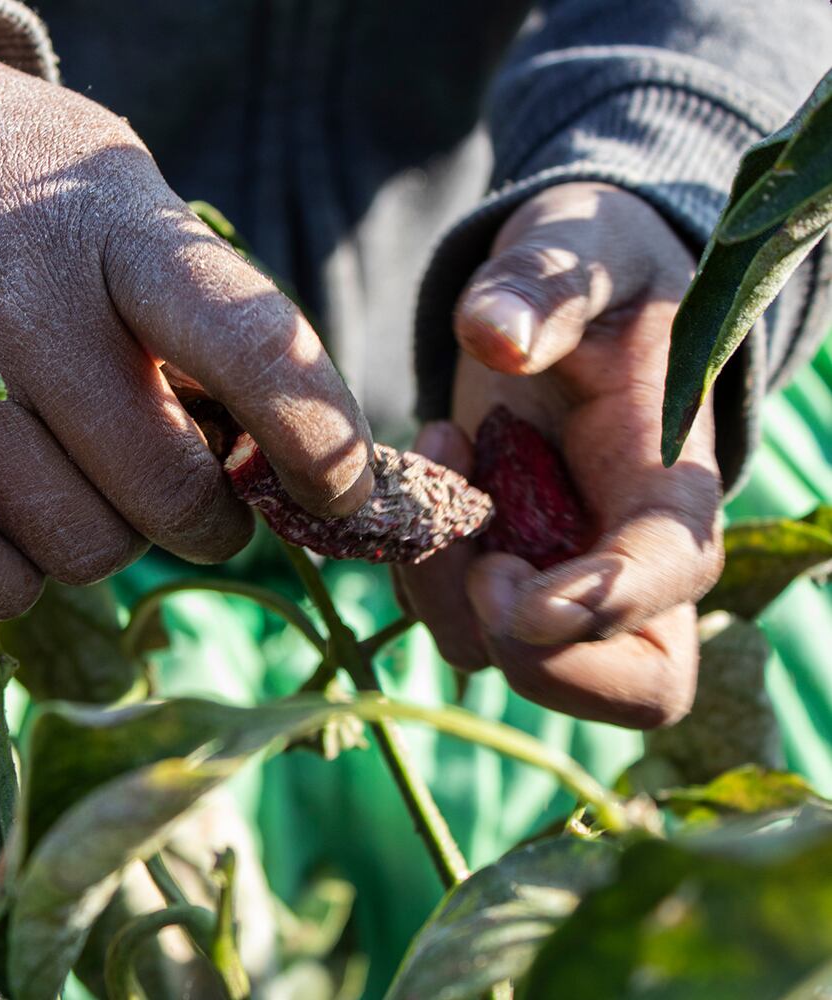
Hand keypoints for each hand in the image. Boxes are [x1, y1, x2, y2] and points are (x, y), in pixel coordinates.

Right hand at [0, 23, 371, 618]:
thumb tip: (283, 466)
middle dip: (207, 511)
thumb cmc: (14, 186)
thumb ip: (206, 319)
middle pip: (166, 491)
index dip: (319, 438)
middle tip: (195, 485)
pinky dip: (14, 576)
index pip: (249, 346)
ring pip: (78, 547)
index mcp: (111, 229)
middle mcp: (16, 304)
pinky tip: (14, 522)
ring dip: (108, 535)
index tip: (344, 488)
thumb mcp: (125, 202)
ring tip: (83, 472)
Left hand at [395, 183, 724, 727]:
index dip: (611, 604)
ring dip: (446, 591)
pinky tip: (421, 474)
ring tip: (438, 452)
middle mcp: (630, 558)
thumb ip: (546, 288)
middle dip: (538, 655)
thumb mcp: (580, 252)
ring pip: (509, 661)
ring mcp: (562, 578)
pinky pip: (447, 617)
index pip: (674, 577)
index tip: (526, 598)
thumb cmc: (593, 274)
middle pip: (628, 686)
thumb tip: (492, 333)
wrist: (564, 298)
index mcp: (674, 485)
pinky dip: (414, 568)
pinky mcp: (496, 573)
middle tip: (476, 558)